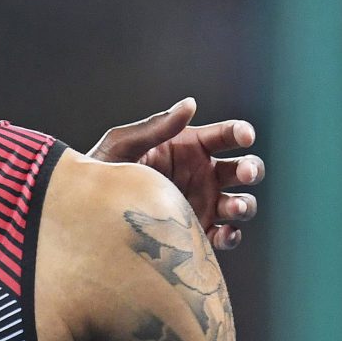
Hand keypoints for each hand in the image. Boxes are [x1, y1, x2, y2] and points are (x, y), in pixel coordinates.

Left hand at [88, 97, 264, 249]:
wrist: (90, 210)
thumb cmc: (103, 168)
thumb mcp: (124, 144)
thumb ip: (156, 127)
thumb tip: (189, 103)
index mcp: (190, 146)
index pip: (226, 135)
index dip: (240, 132)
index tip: (245, 136)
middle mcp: (203, 174)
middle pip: (242, 169)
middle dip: (251, 169)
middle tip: (244, 172)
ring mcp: (204, 204)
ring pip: (240, 204)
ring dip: (244, 204)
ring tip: (232, 206)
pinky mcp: (199, 232)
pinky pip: (225, 236)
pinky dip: (231, 236)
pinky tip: (224, 232)